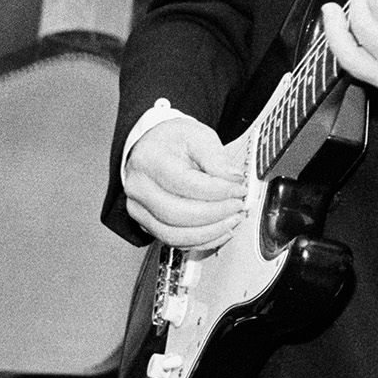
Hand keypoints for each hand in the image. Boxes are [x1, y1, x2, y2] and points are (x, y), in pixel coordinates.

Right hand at [122, 114, 246, 251]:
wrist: (154, 146)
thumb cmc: (174, 141)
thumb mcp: (198, 136)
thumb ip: (216, 157)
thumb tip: (233, 177)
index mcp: (150, 160)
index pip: (184, 183)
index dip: (216, 191)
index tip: (238, 189)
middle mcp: (139, 187)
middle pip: (176, 213)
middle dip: (215, 214)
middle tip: (238, 205)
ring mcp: (139, 209)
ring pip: (173, 234)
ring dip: (209, 232)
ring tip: (232, 220)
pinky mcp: (146, 223)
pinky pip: (173, 241)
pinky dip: (200, 241)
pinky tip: (220, 231)